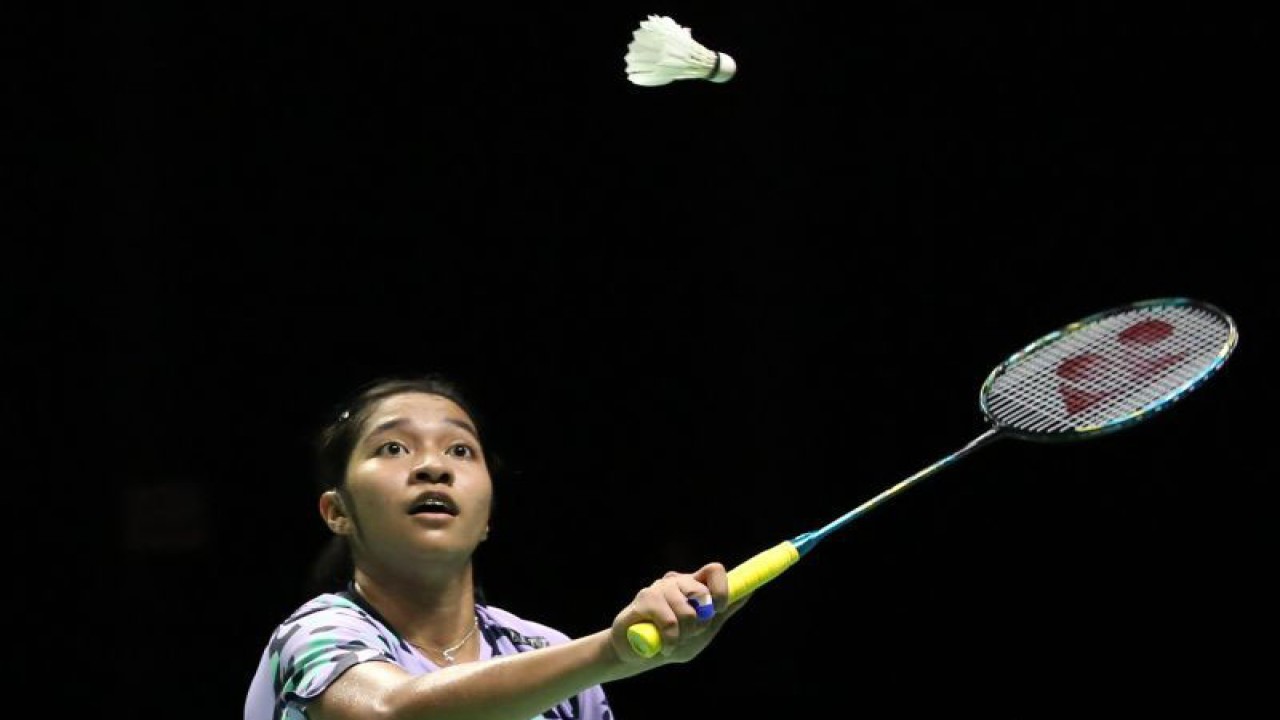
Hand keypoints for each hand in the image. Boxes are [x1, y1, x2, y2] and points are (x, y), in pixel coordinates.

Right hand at [609, 562, 747, 665]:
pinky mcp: (644, 599)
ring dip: (684, 635)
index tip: (719, 609)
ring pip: (685, 611)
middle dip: (701, 621)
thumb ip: (722, 613)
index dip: (721, 589)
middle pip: (701, 591)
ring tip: (673, 643)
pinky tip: (663, 646)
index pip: (714, 570)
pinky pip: (669, 621)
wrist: (638, 655)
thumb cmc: (672, 641)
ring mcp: (659, 588)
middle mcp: (676, 582)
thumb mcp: (703, 631)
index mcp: (693, 585)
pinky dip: (670, 640)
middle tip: (692, 633)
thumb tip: (748, 592)